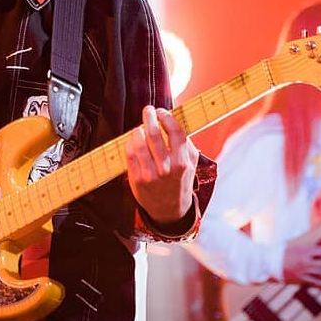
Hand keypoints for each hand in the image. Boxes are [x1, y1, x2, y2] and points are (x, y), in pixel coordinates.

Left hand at [125, 105, 197, 224]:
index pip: (175, 131)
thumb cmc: (180, 180)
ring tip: (140, 128)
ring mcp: (150, 175)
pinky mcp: (137, 180)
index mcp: (183, 162)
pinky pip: (130, 154)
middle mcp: (167, 168)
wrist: (170, 210)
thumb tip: (175, 120)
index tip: (161, 111)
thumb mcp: (191, 164)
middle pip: (154, 134)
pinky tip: (133, 140)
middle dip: (149, 117)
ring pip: (139, 143)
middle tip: (148, 110)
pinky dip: (130, 142)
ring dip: (138, 130)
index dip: (166, 117)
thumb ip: (186, 143)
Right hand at [282, 243, 320, 286]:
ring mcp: (304, 270)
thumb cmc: (281, 252)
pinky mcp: (301, 278)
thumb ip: (306, 248)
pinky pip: (314, 281)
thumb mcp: (293, 246)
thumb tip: (318, 249)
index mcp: (303, 251)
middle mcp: (305, 261)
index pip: (320, 250)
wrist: (270, 262)